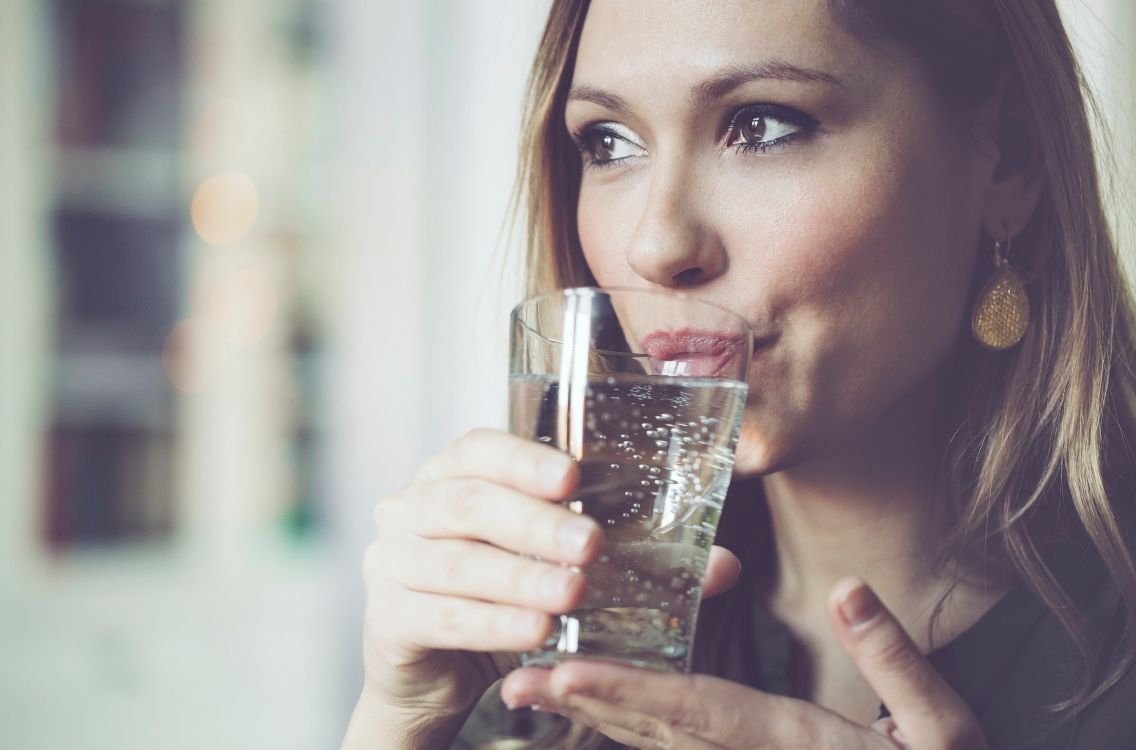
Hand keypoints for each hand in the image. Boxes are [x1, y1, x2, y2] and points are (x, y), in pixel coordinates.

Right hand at [351, 429, 742, 747]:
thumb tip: (724, 566)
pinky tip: (535, 632)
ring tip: (573, 594)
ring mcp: (389, 562)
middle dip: (535, 523)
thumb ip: (633, 558)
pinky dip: (492, 622)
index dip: (524, 458)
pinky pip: (440, 615)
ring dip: (519, 576)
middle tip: (592, 546)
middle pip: (467, 501)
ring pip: (455, 560)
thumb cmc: (505, 595)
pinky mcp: (386, 618)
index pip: (478, 448)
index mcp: (451, 475)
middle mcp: (411, 507)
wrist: (436, 669)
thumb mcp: (559, 566)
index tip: (575, 477)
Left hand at [499, 578, 987, 749]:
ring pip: (656, 742)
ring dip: (594, 715)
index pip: (693, 710)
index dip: (625, 692)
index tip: (564, 673)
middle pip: (654, 729)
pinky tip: (601, 706)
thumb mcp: (945, 728)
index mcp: (790, 738)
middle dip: (582, 705)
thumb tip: (851, 591)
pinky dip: (632, 724)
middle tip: (514, 681)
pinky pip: (677, 745)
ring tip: (535, 689)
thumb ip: (896, 660)